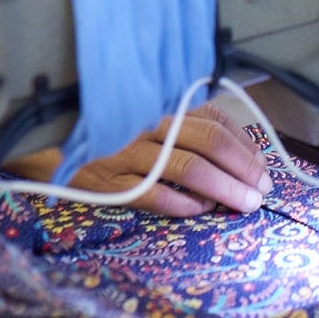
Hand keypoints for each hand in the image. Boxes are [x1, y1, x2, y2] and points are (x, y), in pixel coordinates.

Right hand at [63, 103, 270, 216]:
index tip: (263, 168)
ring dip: (222, 188)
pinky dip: (183, 204)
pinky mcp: (110, 181)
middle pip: (208, 142)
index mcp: (163, 106)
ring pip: (187, 167)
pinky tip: (200, 211)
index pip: (215, 119)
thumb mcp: (152, 124)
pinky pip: (155, 194)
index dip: (244, 145)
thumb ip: (191, 129)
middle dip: (241, 169)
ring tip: (242, 204)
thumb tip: (246, 154)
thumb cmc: (115, 139)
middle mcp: (149, 124)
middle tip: (261, 191)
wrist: (55, 153)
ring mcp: (129, 152)